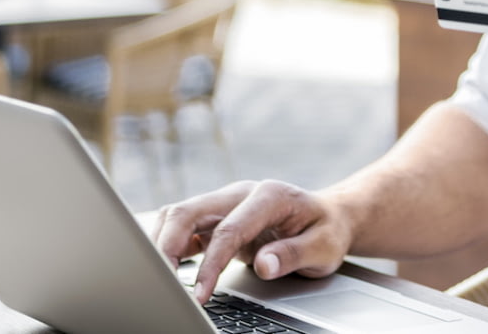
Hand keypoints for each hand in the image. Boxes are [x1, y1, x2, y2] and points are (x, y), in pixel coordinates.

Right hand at [150, 180, 351, 304]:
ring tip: (158, 278)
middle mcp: (241, 193)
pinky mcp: (218, 218)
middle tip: (161, 283)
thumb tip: (265, 265)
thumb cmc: (327, 231)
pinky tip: (166, 267)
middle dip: (167, 246)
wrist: (329, 217)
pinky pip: (185, 227)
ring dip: (162, 244)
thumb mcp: (324, 246)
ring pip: (179, 215)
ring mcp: (226, 204)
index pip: (228, 230)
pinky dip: (170, 246)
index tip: (200, 294)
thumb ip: (294, 254)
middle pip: (189, 211)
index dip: (210, 264)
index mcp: (269, 196)